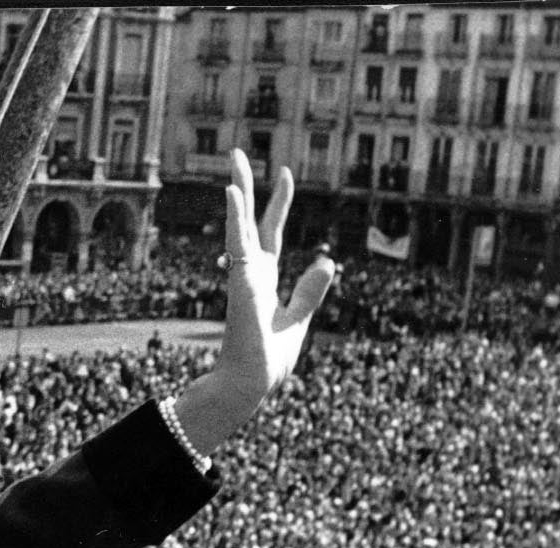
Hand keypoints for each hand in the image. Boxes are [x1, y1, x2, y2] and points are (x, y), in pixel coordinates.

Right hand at [176, 150, 336, 452]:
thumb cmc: (269, 359)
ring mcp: (243, 273)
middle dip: (245, 186)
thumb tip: (328, 260)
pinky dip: (234, 216)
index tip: (284, 175)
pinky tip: (232, 190)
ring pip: (240, 222)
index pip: (270, 232)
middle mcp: (249, 270)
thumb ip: (310, 291)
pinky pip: (237, 242)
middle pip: (247, 218)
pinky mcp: (240, 280)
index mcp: (263, 279)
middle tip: (238, 153)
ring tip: (235, 158)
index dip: (278, 203)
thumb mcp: (298, 320)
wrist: (252, 382)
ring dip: (237, 189)